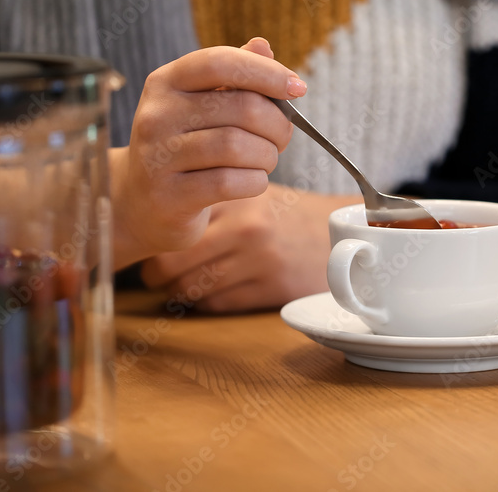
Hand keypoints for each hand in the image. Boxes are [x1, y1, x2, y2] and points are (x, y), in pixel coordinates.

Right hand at [111, 38, 306, 267]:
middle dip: (277, 124)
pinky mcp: (168, 195)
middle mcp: (156, 114)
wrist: (142, 202)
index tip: (298, 88)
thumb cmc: (186, 146)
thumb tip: (263, 46)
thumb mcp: (202, 104)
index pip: (220, 62)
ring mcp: (158, 156)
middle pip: (241, 107)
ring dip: (267, 156)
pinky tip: (253, 180)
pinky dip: (255, 181)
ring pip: (238, 146)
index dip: (266, 72)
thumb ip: (233, 75)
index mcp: (166, 82)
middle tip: (282, 137)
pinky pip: (230, 182)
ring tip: (265, 160)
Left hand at [139, 184, 361, 311]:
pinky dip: (206, 302)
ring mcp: (259, 260)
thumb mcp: (253, 193)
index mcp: (237, 196)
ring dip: (179, 291)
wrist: (348, 237)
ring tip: (180, 283)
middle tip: (154, 273)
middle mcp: (247, 227)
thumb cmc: (288, 215)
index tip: (150, 243)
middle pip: (171, 262)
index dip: (154, 238)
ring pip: (190, 288)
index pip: (173, 223)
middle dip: (155, 273)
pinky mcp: (271, 288)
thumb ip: (213, 197)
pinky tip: (212, 292)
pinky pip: (216, 304)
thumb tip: (155, 217)